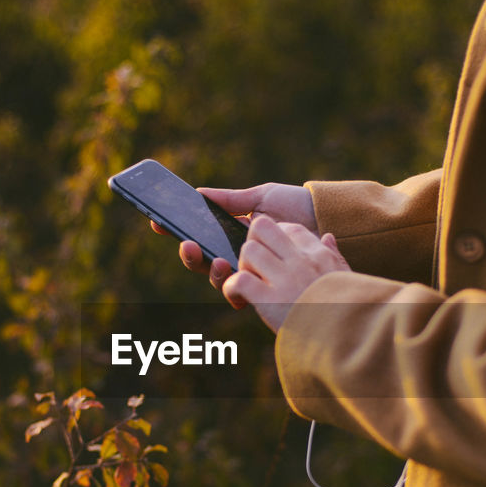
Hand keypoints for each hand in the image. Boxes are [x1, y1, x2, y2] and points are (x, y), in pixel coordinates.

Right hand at [151, 182, 315, 290]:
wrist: (326, 220)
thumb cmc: (296, 207)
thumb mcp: (262, 198)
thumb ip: (231, 200)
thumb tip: (199, 193)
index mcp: (235, 236)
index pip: (201, 238)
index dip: (179, 232)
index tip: (159, 221)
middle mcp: (240, 258)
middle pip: (204, 263)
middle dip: (191, 256)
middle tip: (187, 244)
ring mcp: (253, 275)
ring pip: (220, 280)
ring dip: (213, 272)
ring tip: (219, 260)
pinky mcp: (267, 288)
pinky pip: (244, 292)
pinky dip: (235, 285)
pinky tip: (234, 272)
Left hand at [221, 215, 350, 332]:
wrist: (349, 341)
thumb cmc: (349, 313)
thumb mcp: (345, 278)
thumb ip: (334, 255)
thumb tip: (328, 237)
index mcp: (319, 254)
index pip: (288, 228)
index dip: (273, 240)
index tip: (272, 259)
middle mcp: (301, 260)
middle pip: (261, 227)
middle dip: (251, 244)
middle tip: (254, 269)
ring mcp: (285, 278)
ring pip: (248, 250)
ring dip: (241, 268)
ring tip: (248, 288)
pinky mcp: (270, 299)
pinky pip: (239, 280)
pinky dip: (232, 289)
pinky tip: (240, 301)